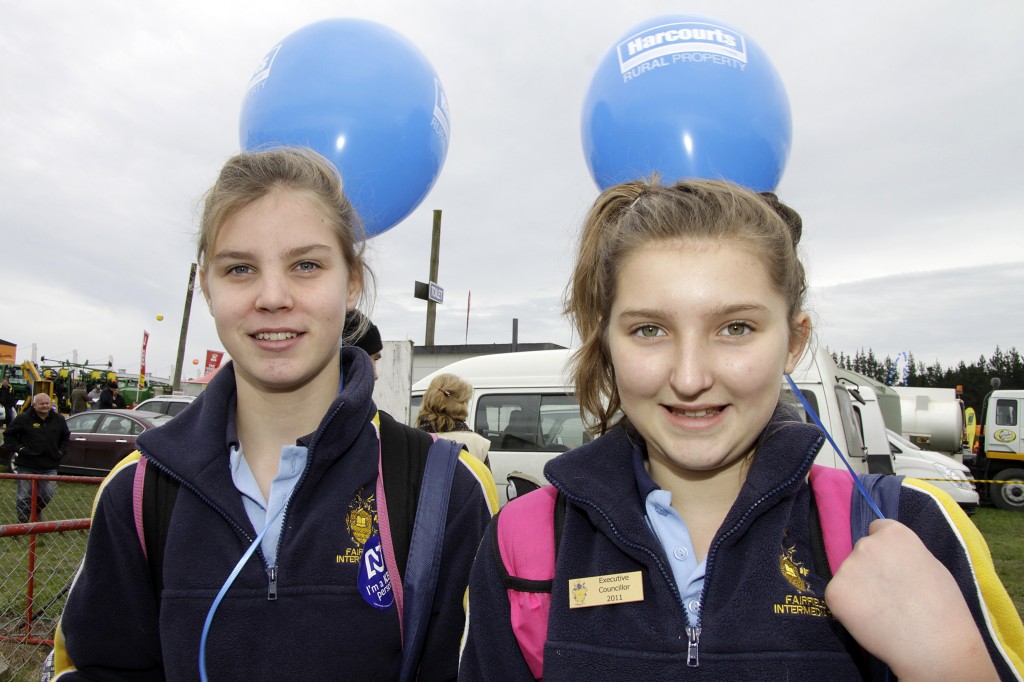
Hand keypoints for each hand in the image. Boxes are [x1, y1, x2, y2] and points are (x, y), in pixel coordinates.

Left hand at [825, 519, 997, 680]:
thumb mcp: (931, 566)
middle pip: (862, 551)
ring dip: (859, 588)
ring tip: (883, 611)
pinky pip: (838, 596)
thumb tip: (890, 557)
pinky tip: (869, 620)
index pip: (877, 529)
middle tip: (890, 595)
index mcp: (894, 534)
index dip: (885, 550)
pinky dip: (848, 608)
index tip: (892, 567)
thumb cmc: (943, 609)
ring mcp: (847, 568)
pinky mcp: (834, 592)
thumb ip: (904, 554)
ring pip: (849, 574)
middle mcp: (866, 544)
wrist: (933, 646)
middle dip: (871, 568)